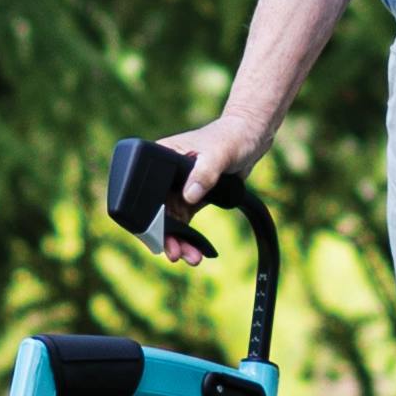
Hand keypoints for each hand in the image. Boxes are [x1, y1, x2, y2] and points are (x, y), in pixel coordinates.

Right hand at [144, 117, 264, 265]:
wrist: (250, 138)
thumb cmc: (232, 137)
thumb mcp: (219, 153)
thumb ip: (205, 173)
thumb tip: (188, 196)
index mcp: (161, 156)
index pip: (145, 192)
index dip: (148, 218)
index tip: (158, 238)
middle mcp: (164, 175)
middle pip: (155, 212)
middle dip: (164, 236)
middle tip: (175, 254)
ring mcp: (177, 187)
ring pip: (170, 222)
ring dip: (178, 242)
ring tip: (191, 258)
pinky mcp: (191, 197)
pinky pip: (184, 223)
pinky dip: (189, 239)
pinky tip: (196, 252)